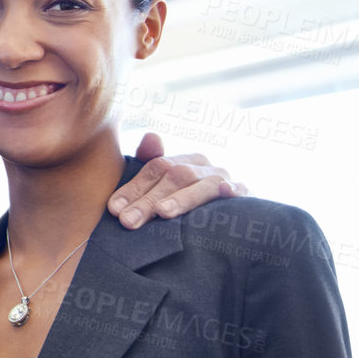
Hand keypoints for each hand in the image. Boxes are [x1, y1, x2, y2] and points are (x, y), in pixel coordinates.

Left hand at [109, 132, 248, 229]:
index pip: (154, 168)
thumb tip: (150, 136)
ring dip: (182, 198)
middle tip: (128, 221)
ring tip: (163, 212)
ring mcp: (224, 180)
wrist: (230, 220)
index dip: (133, 188)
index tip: (114, 209)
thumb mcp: (165, 189)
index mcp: (181, 161)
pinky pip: (238, 192)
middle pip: (174, 176)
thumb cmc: (186, 204)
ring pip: (202, 185)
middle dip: (149, 200)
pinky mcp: (244, 196)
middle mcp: (203, 166)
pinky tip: (223, 194)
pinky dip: (231, 191)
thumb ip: (151, 165)